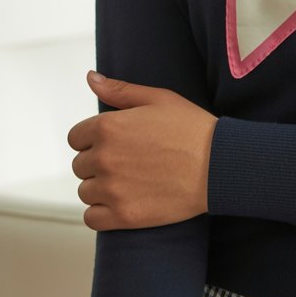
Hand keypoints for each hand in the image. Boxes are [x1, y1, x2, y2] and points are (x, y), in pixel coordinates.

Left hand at [67, 71, 218, 230]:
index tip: (115, 143)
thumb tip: (92, 78)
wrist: (218, 165)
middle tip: (129, 161)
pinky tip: (123, 201)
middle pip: (81, 165)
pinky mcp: (123, 215)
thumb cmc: (192, 128)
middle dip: (99, 163)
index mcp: (108, 127)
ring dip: (101, 188)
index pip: (76, 137)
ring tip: (130, 181)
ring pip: (86, 191)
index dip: (94, 139)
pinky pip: (92, 218)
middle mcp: (104, 158)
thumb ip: (120, 90)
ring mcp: (112, 189)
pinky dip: (103, 212)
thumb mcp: (158, 98)